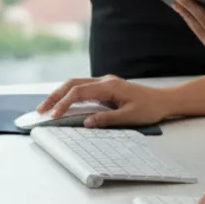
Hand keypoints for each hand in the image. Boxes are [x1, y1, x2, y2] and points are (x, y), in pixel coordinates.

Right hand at [36, 75, 171, 127]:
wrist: (164, 100)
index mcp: (110, 86)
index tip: (53, 114)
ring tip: (46, 107)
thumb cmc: (150, 108)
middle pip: (73, 83)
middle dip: (55, 95)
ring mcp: (105, 83)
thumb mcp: (129, 117)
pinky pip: (83, 88)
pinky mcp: (106, 88)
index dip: (64, 102)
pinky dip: (70, 95)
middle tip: (40, 110)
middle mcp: (106, 81)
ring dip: (60, 94)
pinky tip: (63, 104)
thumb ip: (107, 119)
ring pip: (76, 84)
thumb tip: (86, 122)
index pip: (80, 91)